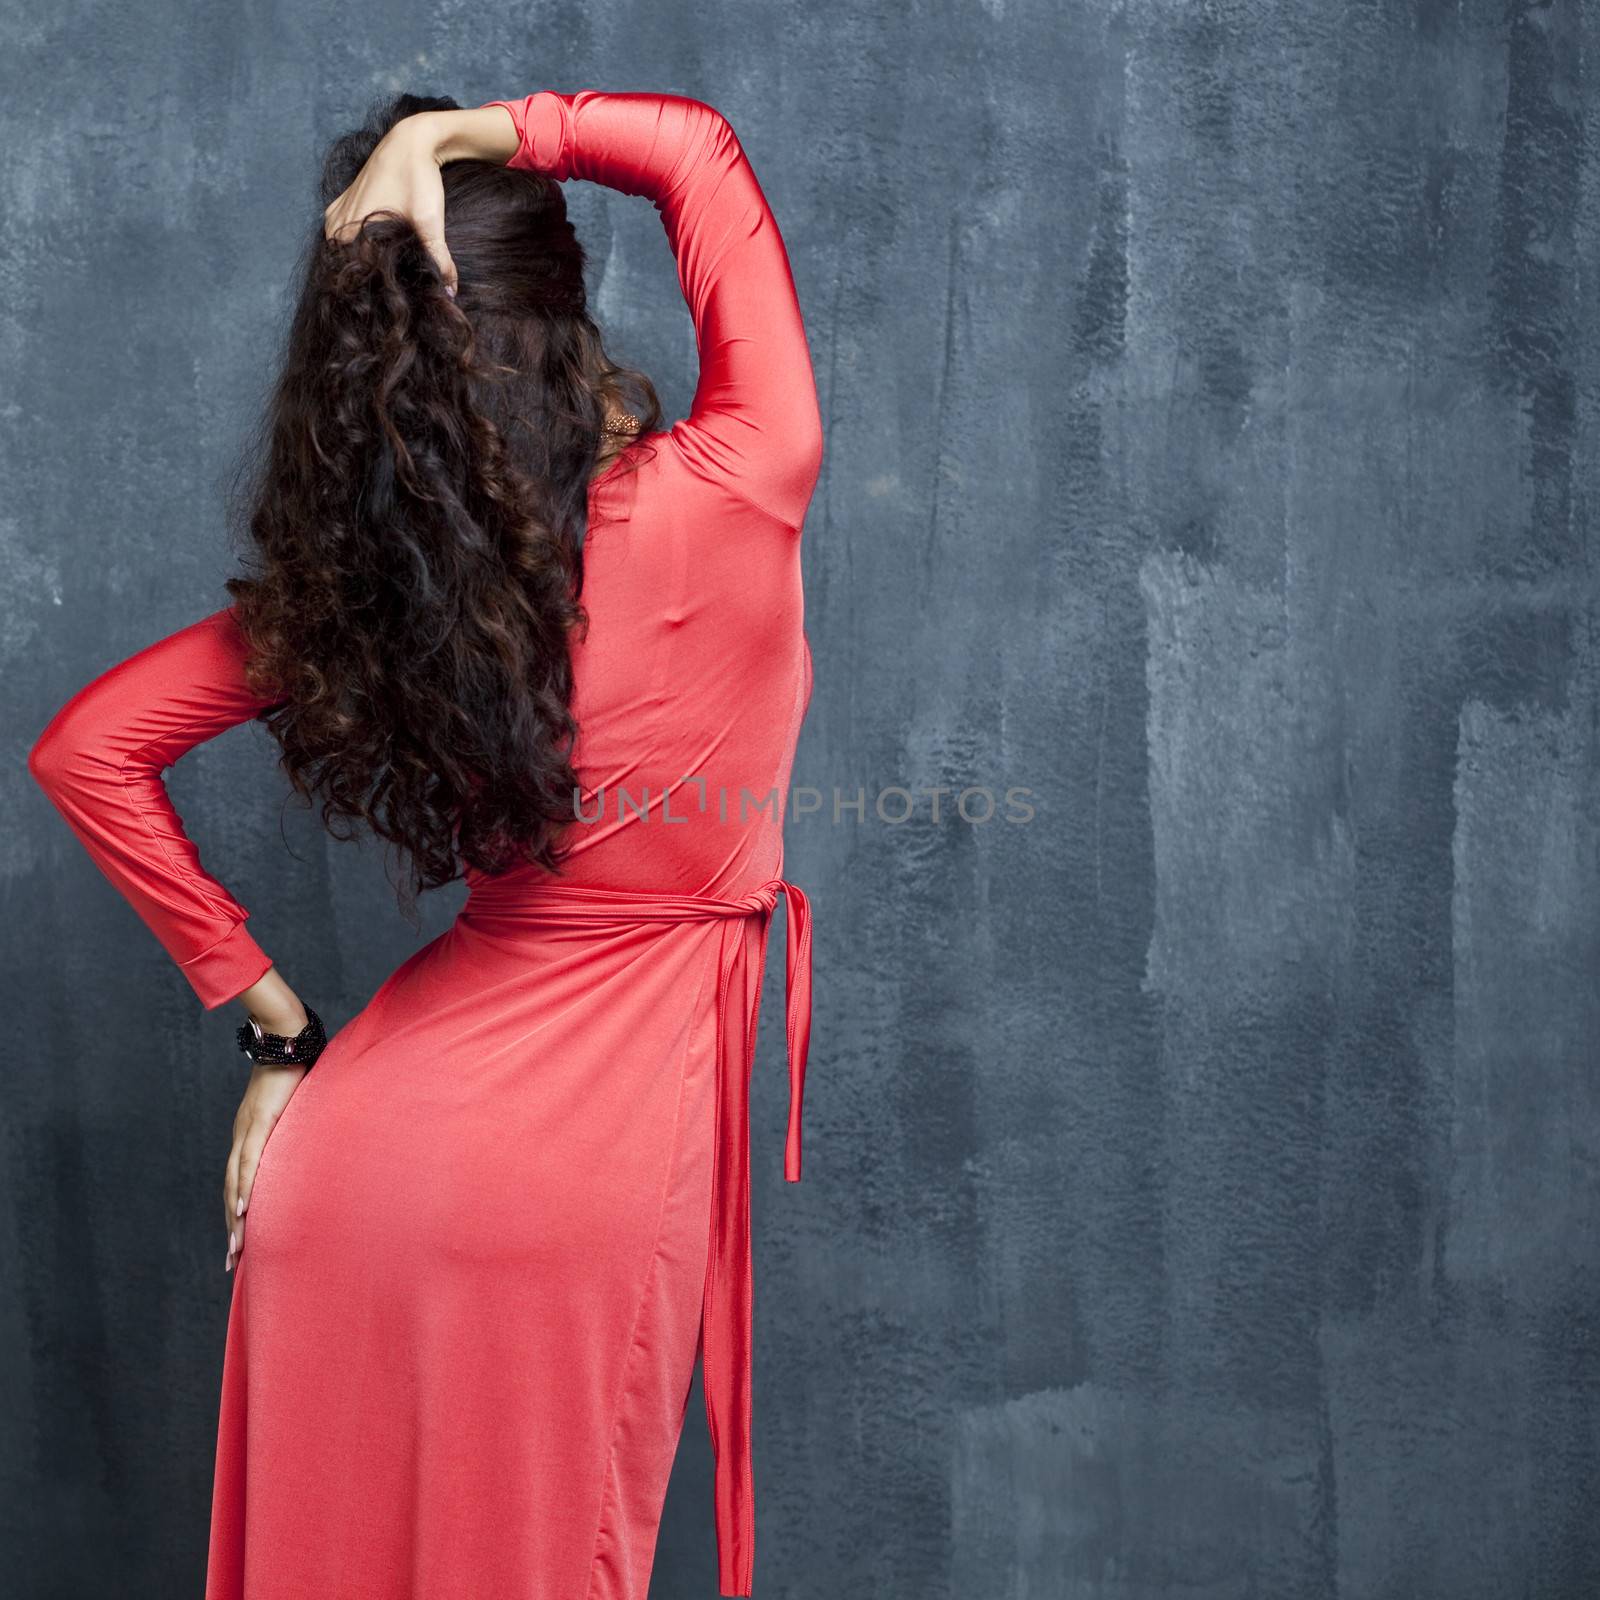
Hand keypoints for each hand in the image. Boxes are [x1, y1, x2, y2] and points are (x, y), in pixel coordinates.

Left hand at [224, 1060, 306, 1271]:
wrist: (288, 1042)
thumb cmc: (295, 1070)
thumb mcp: (295, 1106)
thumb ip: (298, 1125)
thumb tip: (315, 1140)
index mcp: (249, 1135)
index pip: (238, 1182)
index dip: (237, 1213)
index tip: (238, 1242)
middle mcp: (242, 1137)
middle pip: (231, 1192)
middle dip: (231, 1228)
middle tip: (231, 1261)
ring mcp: (248, 1131)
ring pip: (236, 1183)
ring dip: (235, 1218)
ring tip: (236, 1247)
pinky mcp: (260, 1123)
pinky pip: (251, 1162)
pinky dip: (246, 1187)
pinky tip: (244, 1209)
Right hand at [323, 115, 457, 293]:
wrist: (410, 140)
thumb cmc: (418, 178)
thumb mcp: (429, 221)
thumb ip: (438, 258)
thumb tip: (450, 293)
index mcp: (350, 229)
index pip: (356, 275)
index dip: (374, 292)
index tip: (390, 304)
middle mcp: (336, 224)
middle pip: (348, 265)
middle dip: (368, 281)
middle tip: (391, 295)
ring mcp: (335, 214)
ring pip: (343, 252)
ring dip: (361, 265)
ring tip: (384, 278)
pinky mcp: (339, 206)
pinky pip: (341, 237)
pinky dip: (355, 248)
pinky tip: (373, 256)